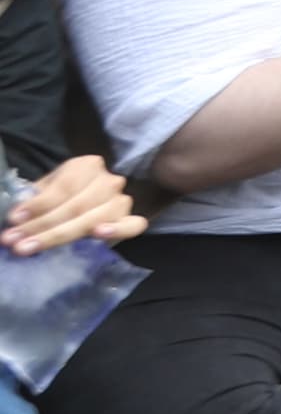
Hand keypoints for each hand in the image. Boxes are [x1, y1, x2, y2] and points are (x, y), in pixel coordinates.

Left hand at [3, 155, 143, 257]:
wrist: (88, 201)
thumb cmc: (63, 196)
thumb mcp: (47, 189)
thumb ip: (34, 199)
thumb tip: (17, 216)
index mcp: (87, 166)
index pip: (64, 186)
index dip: (38, 205)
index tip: (14, 219)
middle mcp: (109, 181)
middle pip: (76, 205)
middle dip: (41, 226)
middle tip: (15, 242)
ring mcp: (122, 200)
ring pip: (95, 218)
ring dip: (59, 235)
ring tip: (31, 247)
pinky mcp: (131, 219)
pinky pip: (133, 225)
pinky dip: (117, 230)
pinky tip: (98, 234)